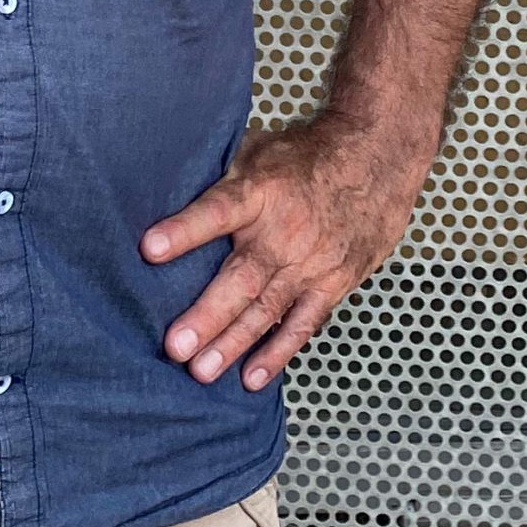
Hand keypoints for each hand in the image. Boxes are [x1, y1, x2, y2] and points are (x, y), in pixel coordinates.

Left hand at [139, 115, 426, 392]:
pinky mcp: (333, 283)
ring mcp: (311, 262)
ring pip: (267, 309)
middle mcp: (284, 231)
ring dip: (234, 343)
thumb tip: (165, 189)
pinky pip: (303, 324)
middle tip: (175, 346)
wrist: (376, 160)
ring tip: (201, 372)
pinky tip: (252, 377)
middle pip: (242, 277)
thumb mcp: (259, 150)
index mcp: (259, 191)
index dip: (184, 230)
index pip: (216, 211)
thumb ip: (220, 176)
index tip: (150, 249)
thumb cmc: (305, 157)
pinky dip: (278, 352)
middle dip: (208, 314)